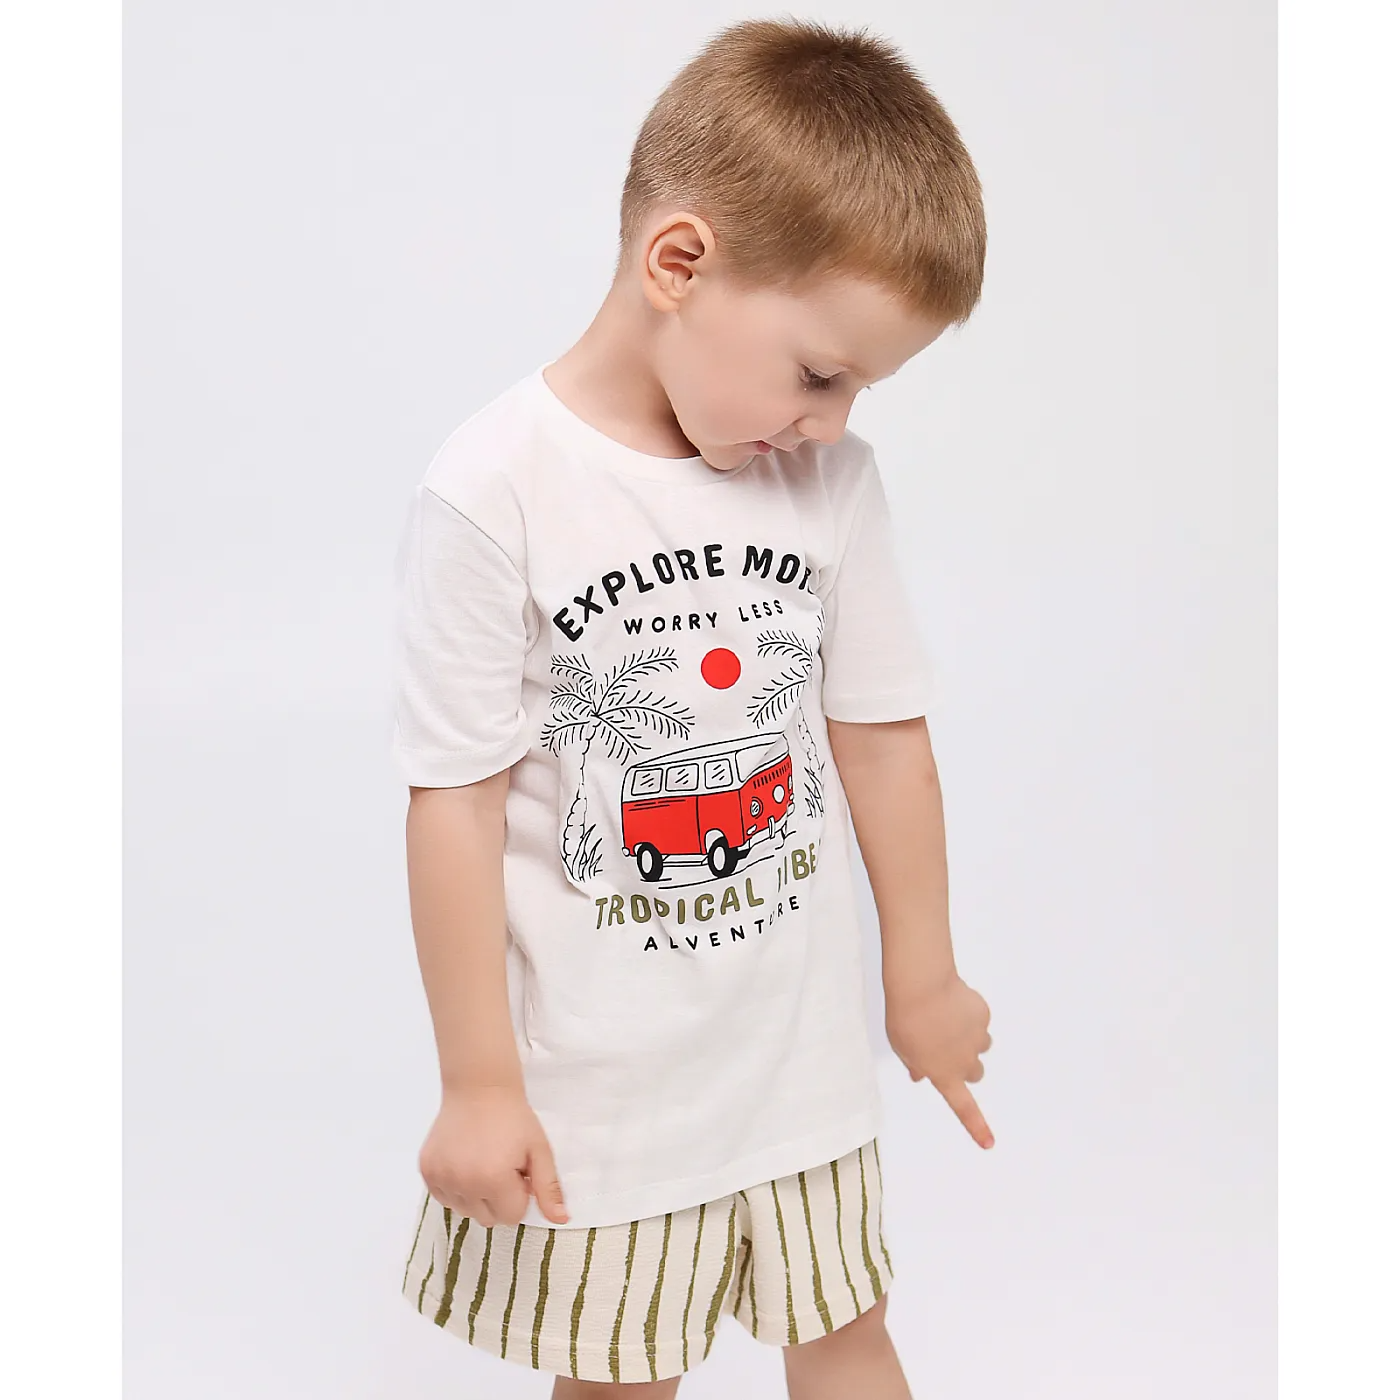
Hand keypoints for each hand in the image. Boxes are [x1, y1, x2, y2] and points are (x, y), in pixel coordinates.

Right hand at [418, 1084, 569, 1225]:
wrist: (479, 1088)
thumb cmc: (514, 1117)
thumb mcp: (539, 1150)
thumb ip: (548, 1189)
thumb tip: (561, 1220)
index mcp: (493, 1180)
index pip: (512, 1217)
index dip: (519, 1194)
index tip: (518, 1170)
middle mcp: (463, 1184)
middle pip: (487, 1219)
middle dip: (499, 1199)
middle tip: (501, 1165)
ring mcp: (440, 1178)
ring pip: (465, 1211)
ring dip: (476, 1196)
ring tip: (482, 1163)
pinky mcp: (427, 1172)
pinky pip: (445, 1199)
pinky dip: (456, 1188)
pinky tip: (464, 1162)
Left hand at [886, 973, 994, 1148]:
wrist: (922, 986)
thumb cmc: (905, 1019)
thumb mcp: (902, 1048)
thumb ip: (915, 1064)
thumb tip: (919, 1075)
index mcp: (944, 1075)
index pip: (963, 1108)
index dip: (977, 1127)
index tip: (989, 1143)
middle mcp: (966, 1062)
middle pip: (976, 1073)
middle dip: (965, 1064)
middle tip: (947, 1047)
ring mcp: (978, 1039)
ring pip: (980, 1045)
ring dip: (970, 1040)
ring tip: (948, 1021)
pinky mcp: (983, 1016)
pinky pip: (979, 1020)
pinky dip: (970, 1016)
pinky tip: (952, 1002)